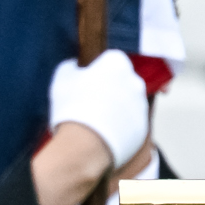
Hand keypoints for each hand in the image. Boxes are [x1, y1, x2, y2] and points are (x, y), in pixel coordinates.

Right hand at [49, 50, 150, 167]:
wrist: (85, 145)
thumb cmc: (72, 107)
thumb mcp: (62, 78)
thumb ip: (71, 66)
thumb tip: (75, 66)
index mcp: (117, 64)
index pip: (111, 59)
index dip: (97, 70)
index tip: (86, 81)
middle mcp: (135, 82)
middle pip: (123, 81)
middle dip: (110, 89)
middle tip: (88, 101)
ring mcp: (141, 106)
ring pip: (128, 103)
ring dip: (115, 109)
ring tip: (93, 122)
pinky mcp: (142, 128)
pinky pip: (130, 124)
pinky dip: (119, 127)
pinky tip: (101, 134)